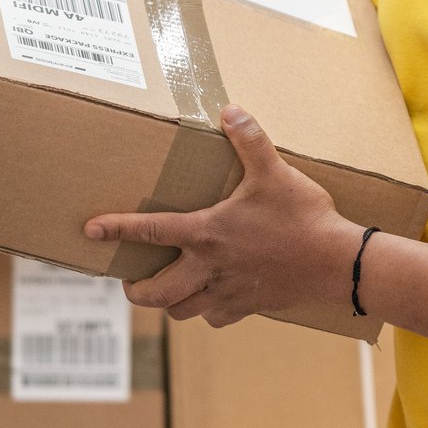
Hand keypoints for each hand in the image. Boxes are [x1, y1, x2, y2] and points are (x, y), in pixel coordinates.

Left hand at [85, 105, 359, 326]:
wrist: (337, 264)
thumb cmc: (304, 218)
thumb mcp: (275, 173)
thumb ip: (250, 140)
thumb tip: (229, 110)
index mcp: (207, 233)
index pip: (150, 231)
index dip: (117, 229)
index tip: (90, 231)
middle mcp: (208, 268)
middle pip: (154, 292)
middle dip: (135, 289)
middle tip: (129, 278)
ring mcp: (227, 293)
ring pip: (180, 310)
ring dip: (168, 301)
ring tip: (166, 287)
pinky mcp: (247, 307)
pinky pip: (214, 317)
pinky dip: (205, 310)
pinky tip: (211, 296)